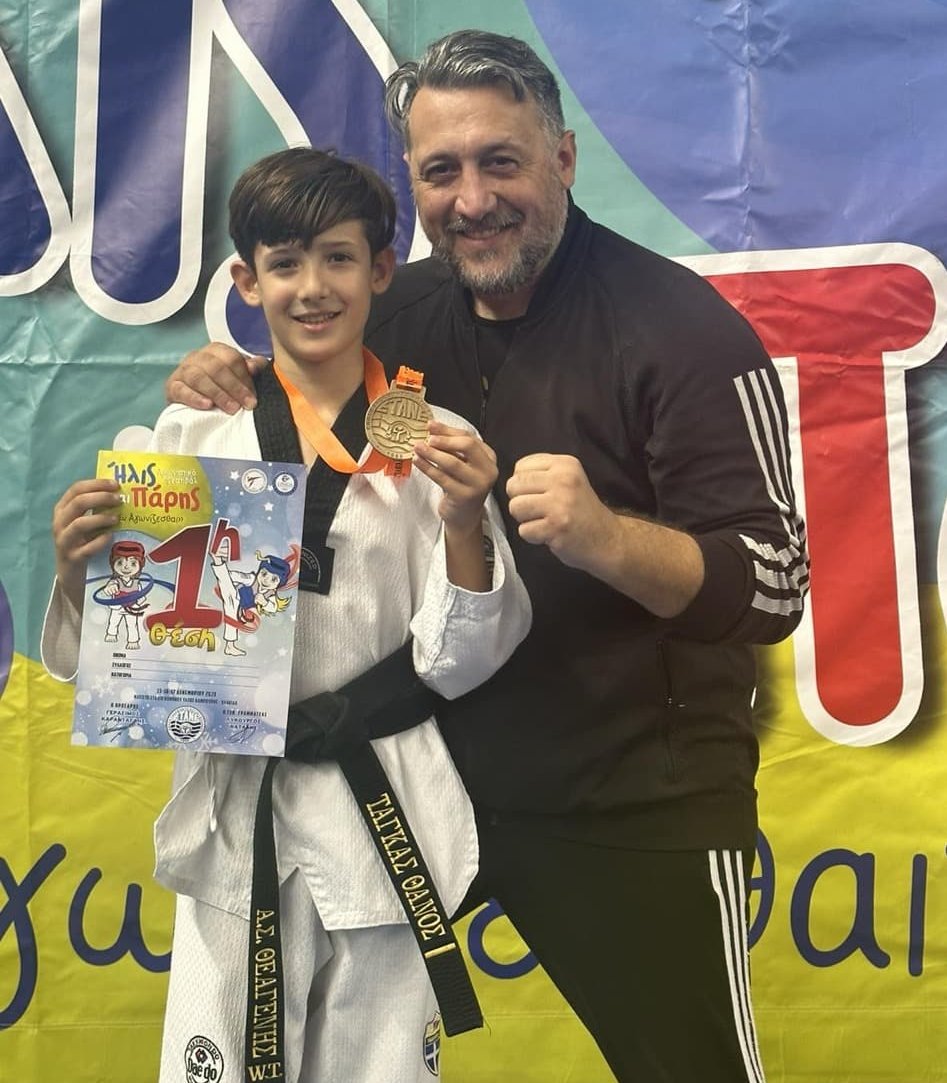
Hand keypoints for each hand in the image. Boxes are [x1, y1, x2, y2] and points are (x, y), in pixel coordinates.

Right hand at [52, 479, 122, 610]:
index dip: (96, 484)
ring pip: (79, 524)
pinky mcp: (72, 558)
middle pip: (78, 503)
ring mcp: (64, 541)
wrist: (70, 573)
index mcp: (62, 509)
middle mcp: (60, 523)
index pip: (76, 489)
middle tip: (120, 499)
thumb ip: (96, 508)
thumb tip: (120, 492)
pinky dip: (100, 541)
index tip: (115, 484)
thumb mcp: (85, 522)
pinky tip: (110, 537)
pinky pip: (86, 548)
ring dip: (101, 518)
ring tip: (116, 518)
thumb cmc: (82, 542)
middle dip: (101, 498)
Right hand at [164, 343, 267, 413]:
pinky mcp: (172, 386)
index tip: (253, 396)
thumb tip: (258, 365)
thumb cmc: (219, 386)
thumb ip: (247, 369)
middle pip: (216, 367)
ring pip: (198, 377)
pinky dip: (194, 397)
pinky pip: (181, 390)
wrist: (193, 400)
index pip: (231, 358)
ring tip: (231, 408)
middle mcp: (197, 357)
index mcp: (215, 350)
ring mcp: (183, 371)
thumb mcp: (236, 377)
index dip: (244, 377)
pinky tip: (207, 405)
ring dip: (217, 393)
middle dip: (234, 387)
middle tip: (246, 404)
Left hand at [413, 421, 497, 535]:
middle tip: (427, 438)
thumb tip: (432, 427)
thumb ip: (451, 446)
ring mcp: (478, 484)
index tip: (430, 425)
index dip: (448, 430)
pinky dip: (428, 468)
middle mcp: (488, 470)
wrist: (463, 516)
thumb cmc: (460, 485)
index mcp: (489, 457)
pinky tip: (418, 462)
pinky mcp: (465, 496)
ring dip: (432, 453)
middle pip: (467, 446)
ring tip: (417, 448)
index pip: (470, 437)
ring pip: (453, 462)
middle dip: (445, 440)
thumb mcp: (461, 463)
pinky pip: (443, 478)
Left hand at [507, 453, 703, 615]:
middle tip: (539, 511)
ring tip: (542, 522)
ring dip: (524, 520)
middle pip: (513, 485)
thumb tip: (509, 481)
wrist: (607, 539)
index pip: (520, 466)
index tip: (540, 494)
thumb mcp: (568, 480)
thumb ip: (542, 474)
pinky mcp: (556, 527)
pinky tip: (548, 534)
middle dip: (520, 501)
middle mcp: (563, 479)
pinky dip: (532, 536)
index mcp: (565, 464)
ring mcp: (560, 503)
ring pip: (515, 507)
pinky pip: (524, 530)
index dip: (523, 484)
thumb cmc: (581, 511)